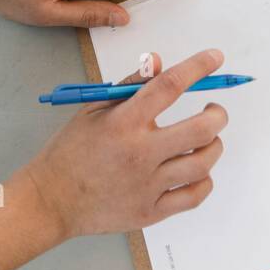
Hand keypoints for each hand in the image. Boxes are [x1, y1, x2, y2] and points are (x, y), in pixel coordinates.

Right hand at [22, 48, 226, 239]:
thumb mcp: (92, 108)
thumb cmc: (70, 150)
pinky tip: (198, 170)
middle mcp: (140, 152)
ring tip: (208, 139)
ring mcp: (148, 185)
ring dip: (214, 146)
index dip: (197, 67)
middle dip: (218, 115)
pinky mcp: (151, 212)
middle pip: (200, 130)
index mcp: (124, 122)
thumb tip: (157, 62)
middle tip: (215, 110)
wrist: (52, 199)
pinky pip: (193, 196)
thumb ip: (129, 85)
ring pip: (202, 164)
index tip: (214, 57)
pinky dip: (204, 181)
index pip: (169, 86)